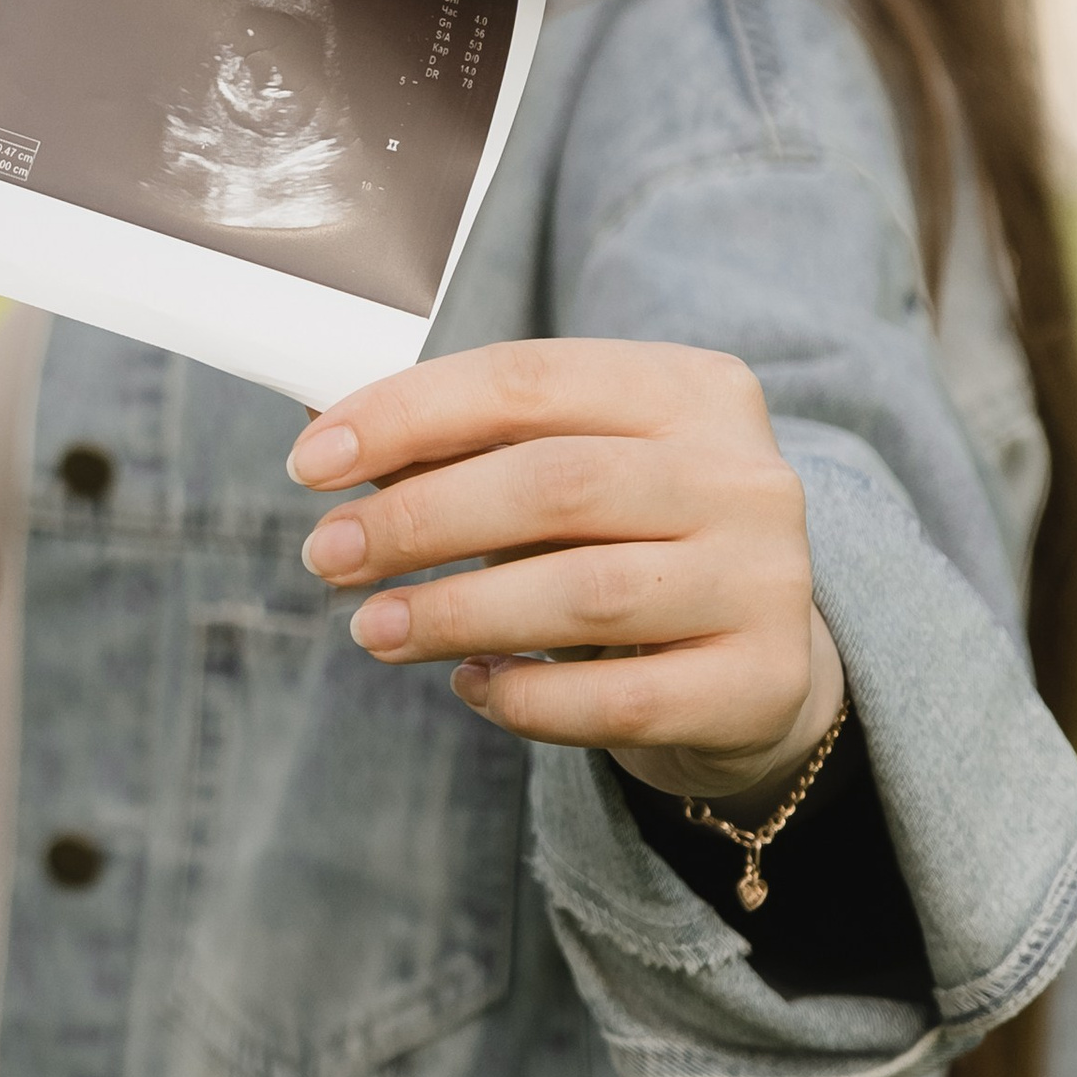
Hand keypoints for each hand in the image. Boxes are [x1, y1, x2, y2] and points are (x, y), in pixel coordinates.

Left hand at [286, 341, 845, 807]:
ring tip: (371, 628)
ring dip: (453, 613)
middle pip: (554, 482)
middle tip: (327, 556)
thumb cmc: (625, 545)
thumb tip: (324, 435)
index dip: (407, 414)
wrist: (753, 664)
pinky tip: (472, 685)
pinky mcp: (761, 683)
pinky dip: (525, 698)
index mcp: (690, 388)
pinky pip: (619, 699)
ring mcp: (766, 580)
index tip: (311, 462)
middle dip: (418, 519)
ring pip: (585, 592)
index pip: (529, 377)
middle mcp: (743, 475)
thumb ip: (461, 449)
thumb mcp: (562, 474)